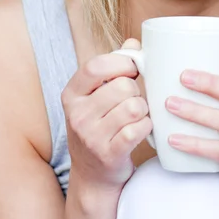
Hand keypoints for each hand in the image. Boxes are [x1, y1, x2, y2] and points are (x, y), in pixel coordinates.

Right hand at [61, 39, 152, 189]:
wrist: (94, 175)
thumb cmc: (101, 126)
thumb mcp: (98, 96)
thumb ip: (115, 67)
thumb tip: (133, 43)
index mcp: (72, 94)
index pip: (96, 66)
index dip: (120, 63)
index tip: (132, 69)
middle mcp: (77, 114)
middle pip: (122, 86)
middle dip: (136, 92)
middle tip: (133, 102)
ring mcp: (91, 136)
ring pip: (134, 107)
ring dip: (143, 111)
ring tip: (137, 117)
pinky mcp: (108, 154)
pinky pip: (138, 129)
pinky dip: (146, 127)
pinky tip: (140, 131)